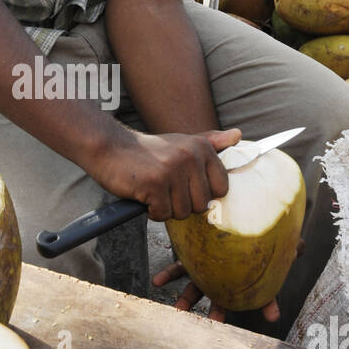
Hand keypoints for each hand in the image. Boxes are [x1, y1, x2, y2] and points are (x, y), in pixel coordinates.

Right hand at [87, 125, 242, 221]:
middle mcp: (190, 156)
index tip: (184, 187)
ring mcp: (173, 170)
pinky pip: (163, 214)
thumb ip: (211, 142)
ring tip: (153, 190)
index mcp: (201, 148)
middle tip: (164, 189)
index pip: (221, 188)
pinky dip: (152, 211)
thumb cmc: (147, 151)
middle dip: (181, 204)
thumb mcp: (181, 142)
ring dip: (165, 208)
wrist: (110, 148)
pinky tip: (144, 196)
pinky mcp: (155, 184)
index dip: (202, 195)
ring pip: (182, 212)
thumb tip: (238, 135)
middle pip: (201, 204)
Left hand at [152, 237, 306, 324]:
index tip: (272, 315)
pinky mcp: (191, 254)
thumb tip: (301, 246)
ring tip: (178, 310)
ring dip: (186, 299)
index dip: (268, 302)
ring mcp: (206, 266)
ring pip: (197, 286)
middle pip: (223, 295)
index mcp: (245, 273)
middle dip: (218, 311)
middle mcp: (225, 274)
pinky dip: (168, 274)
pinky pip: (178, 266)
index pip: (260, 291)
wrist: (233, 211)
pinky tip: (157, 281)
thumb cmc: (255, 227)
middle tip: (215, 323)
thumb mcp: (273, 234)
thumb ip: (287, 241)